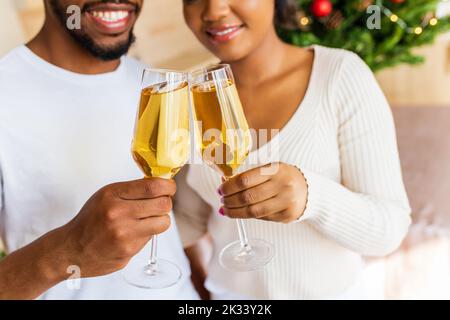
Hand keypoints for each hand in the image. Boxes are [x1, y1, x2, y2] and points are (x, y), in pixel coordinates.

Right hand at [58, 178, 175, 277]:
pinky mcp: (128, 252)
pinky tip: (132, 234)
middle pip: (164, 204)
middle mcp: (119, 214)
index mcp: (112, 195)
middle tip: (160, 203)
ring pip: (163, 223)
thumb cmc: (90, 219)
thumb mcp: (106, 195)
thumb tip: (162, 184)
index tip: (169, 187)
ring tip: (148, 219)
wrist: (70, 249)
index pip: (153, 186)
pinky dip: (147, 234)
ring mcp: (124, 235)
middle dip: (166, 202)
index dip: (168, 186)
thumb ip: (132, 190)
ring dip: (160, 220)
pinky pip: (151, 238)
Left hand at [219, 163, 307, 223]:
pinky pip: (262, 218)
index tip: (220, 190)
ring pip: (253, 211)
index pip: (245, 180)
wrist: (309, 189)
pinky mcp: (287, 216)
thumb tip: (224, 183)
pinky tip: (240, 213)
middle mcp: (282, 186)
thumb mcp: (270, 169)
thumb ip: (249, 175)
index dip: (228, 187)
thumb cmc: (283, 177)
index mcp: (275, 170)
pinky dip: (248, 216)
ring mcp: (286, 202)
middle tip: (221, 201)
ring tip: (226, 210)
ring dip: (235, 212)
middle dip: (229, 201)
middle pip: (247, 197)